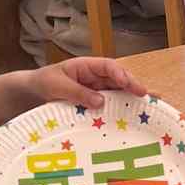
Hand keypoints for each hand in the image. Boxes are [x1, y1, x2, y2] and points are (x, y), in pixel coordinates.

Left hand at [30, 58, 147, 109]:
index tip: (127, 83)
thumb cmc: (43, 83)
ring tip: (153, 105)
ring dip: (134, 99)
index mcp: (87, 66)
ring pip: (119, 93)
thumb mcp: (56, 85)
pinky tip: (136, 118)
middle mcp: (96, 78)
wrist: (31, 94)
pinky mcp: (95, 105)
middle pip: (119, 80)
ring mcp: (97, 91)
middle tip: (148, 96)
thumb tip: (101, 102)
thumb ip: (77, 92)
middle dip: (134, 86)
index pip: (108, 66)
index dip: (120, 74)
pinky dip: (123, 111)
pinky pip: (111, 107)